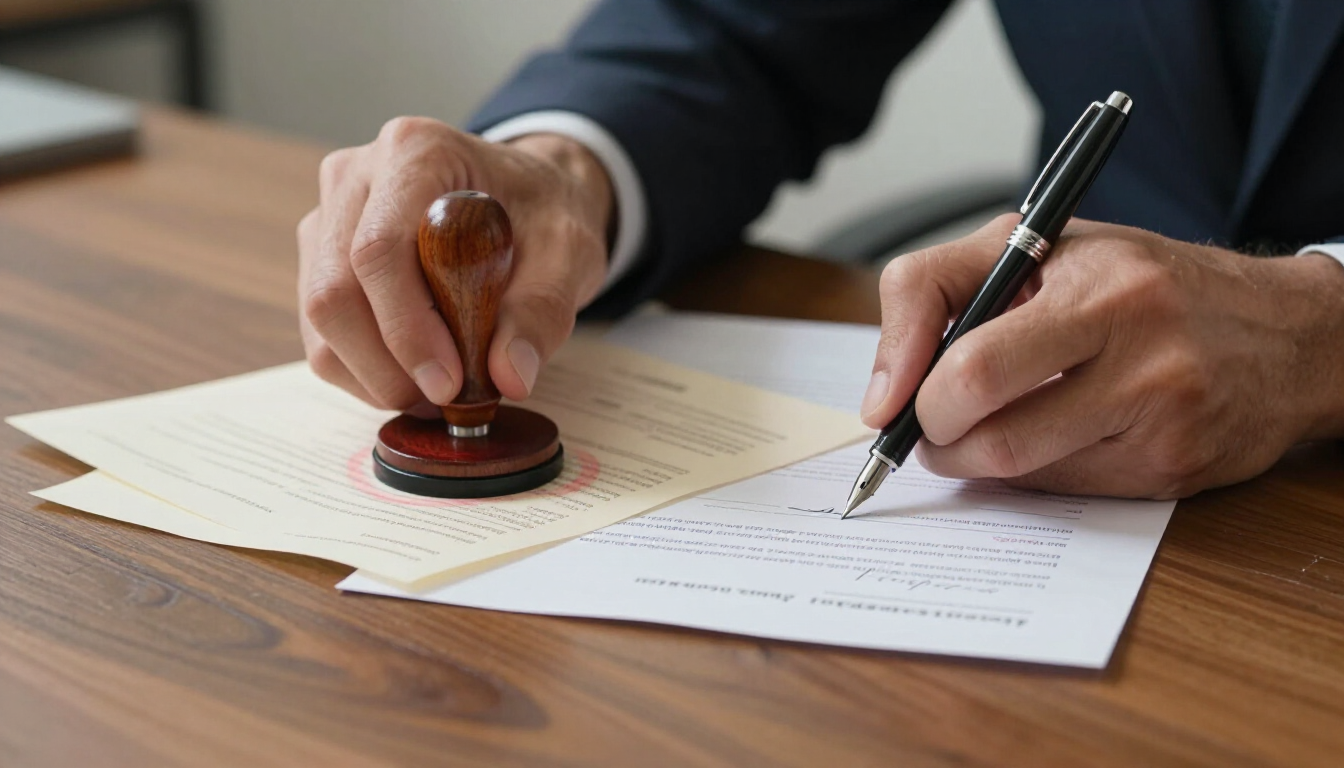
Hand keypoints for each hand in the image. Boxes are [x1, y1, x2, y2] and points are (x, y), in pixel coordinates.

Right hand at [297, 118, 612, 412]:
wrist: (526, 198)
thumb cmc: (542, 213)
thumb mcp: (569, 252)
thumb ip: (542, 310)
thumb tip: (510, 375)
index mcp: (415, 153)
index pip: (378, 250)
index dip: (405, 328)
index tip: (449, 381)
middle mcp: (356, 177)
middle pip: (334, 292)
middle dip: (387, 365)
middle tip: (449, 397)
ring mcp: (328, 218)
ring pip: (321, 323)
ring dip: (376, 376)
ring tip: (442, 388)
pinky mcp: (320, 260)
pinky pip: (323, 336)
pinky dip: (366, 373)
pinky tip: (417, 375)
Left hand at [861, 214, 1343, 497]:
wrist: (1287, 334)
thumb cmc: (1143, 283)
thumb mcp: (1041, 246)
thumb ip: (940, 290)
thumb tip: (883, 396)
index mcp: (1100, 286)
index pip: (972, 360)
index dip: (912, 388)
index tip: (891, 406)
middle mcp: (1140, 350)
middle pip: (988, 428)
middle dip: (935, 435)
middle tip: (931, 424)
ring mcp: (1161, 417)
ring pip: (1019, 467)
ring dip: (972, 460)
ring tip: (975, 431)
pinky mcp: (1172, 470)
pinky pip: (1063, 488)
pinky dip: (1030, 472)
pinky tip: (1046, 437)